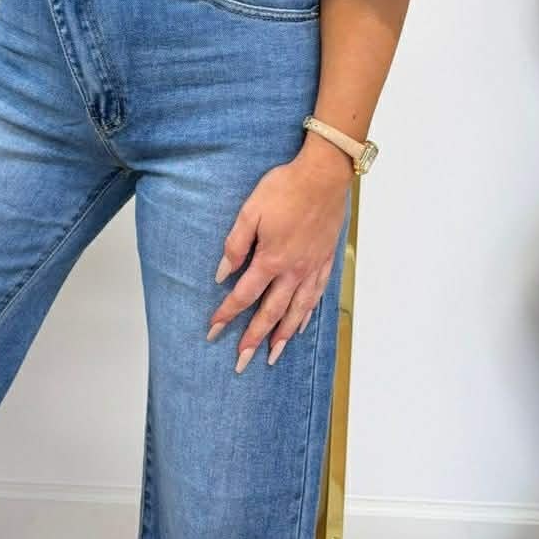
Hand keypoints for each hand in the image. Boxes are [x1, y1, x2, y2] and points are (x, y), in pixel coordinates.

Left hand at [206, 154, 350, 372]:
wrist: (324, 175)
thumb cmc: (286, 188)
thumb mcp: (250, 212)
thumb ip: (235, 245)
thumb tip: (222, 273)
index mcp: (271, 259)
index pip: (244, 296)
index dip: (226, 315)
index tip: (213, 331)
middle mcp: (293, 271)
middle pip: (270, 313)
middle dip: (253, 339)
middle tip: (241, 363)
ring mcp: (312, 268)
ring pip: (296, 311)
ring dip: (281, 336)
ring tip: (272, 356)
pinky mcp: (325, 261)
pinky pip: (315, 296)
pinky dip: (306, 315)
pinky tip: (299, 326)